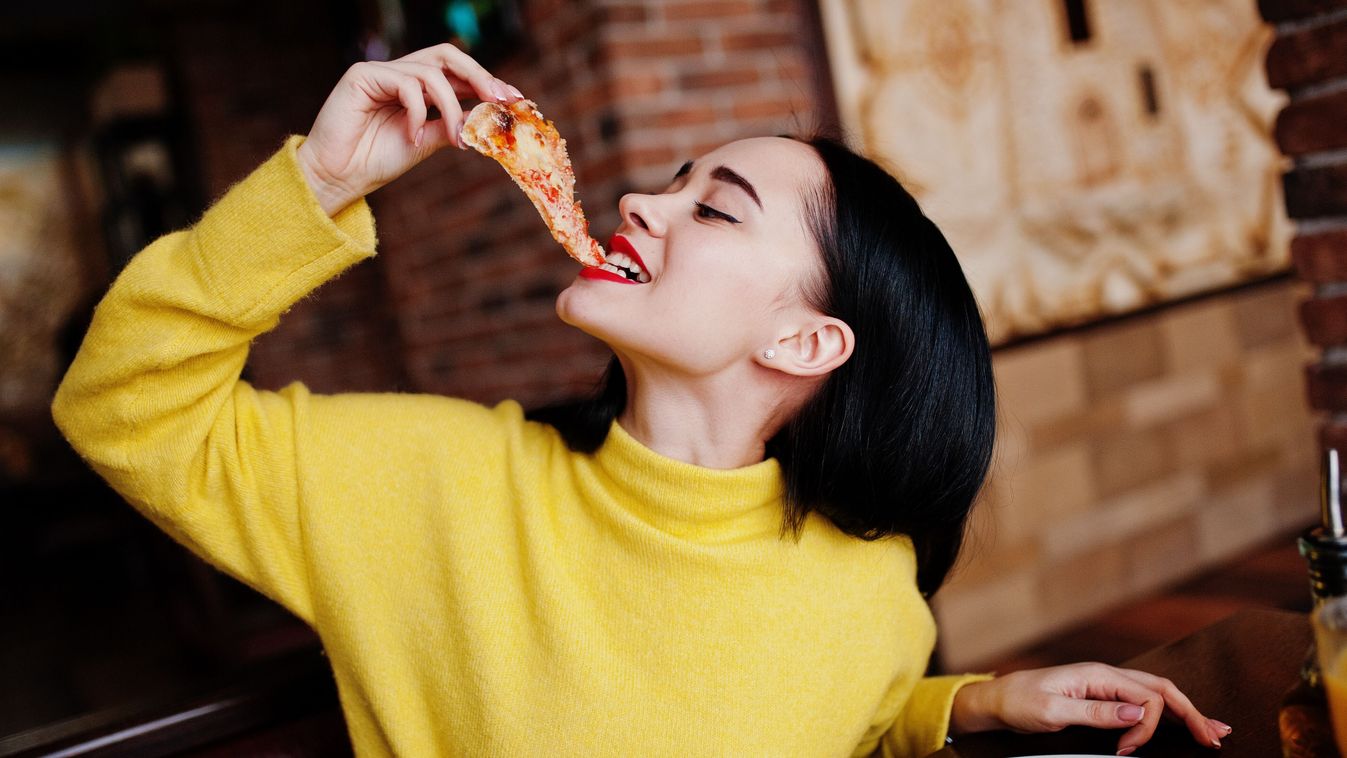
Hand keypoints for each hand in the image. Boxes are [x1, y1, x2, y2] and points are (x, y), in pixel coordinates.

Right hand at [296, 44, 524, 214]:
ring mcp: (381, 72)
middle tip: (498, 99)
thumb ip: (452, 125)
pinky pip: (405, 84)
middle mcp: (400, 74)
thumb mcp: (426, 142)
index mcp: (417, 87)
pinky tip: (412, 136)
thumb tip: (485, 118)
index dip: (486, 81)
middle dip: (478, 75)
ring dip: (450, 106)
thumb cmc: (376, 160)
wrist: (339, 176)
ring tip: (454, 137)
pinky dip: (418, 111)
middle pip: (447, 55)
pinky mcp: (362, 75)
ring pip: (431, 73)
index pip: (457, 72)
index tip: (514, 100)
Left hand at [949, 662, 1233, 755]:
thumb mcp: (1054, 710)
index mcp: (1098, 675)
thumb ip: (1097, 712)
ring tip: (1211, 730)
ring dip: (1184, 711)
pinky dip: (1165, 711)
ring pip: (1156, 693)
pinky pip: (1141, 700)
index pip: (1146, 696)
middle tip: (1216, 737)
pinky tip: (1179, 720)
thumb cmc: (1019, 701)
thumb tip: (1139, 713)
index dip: (1148, 726)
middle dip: (1191, 712)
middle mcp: (1106, 675)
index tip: (1127, 751)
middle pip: (1161, 689)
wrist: (996, 699)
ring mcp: (1105, 684)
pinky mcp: (1101, 696)